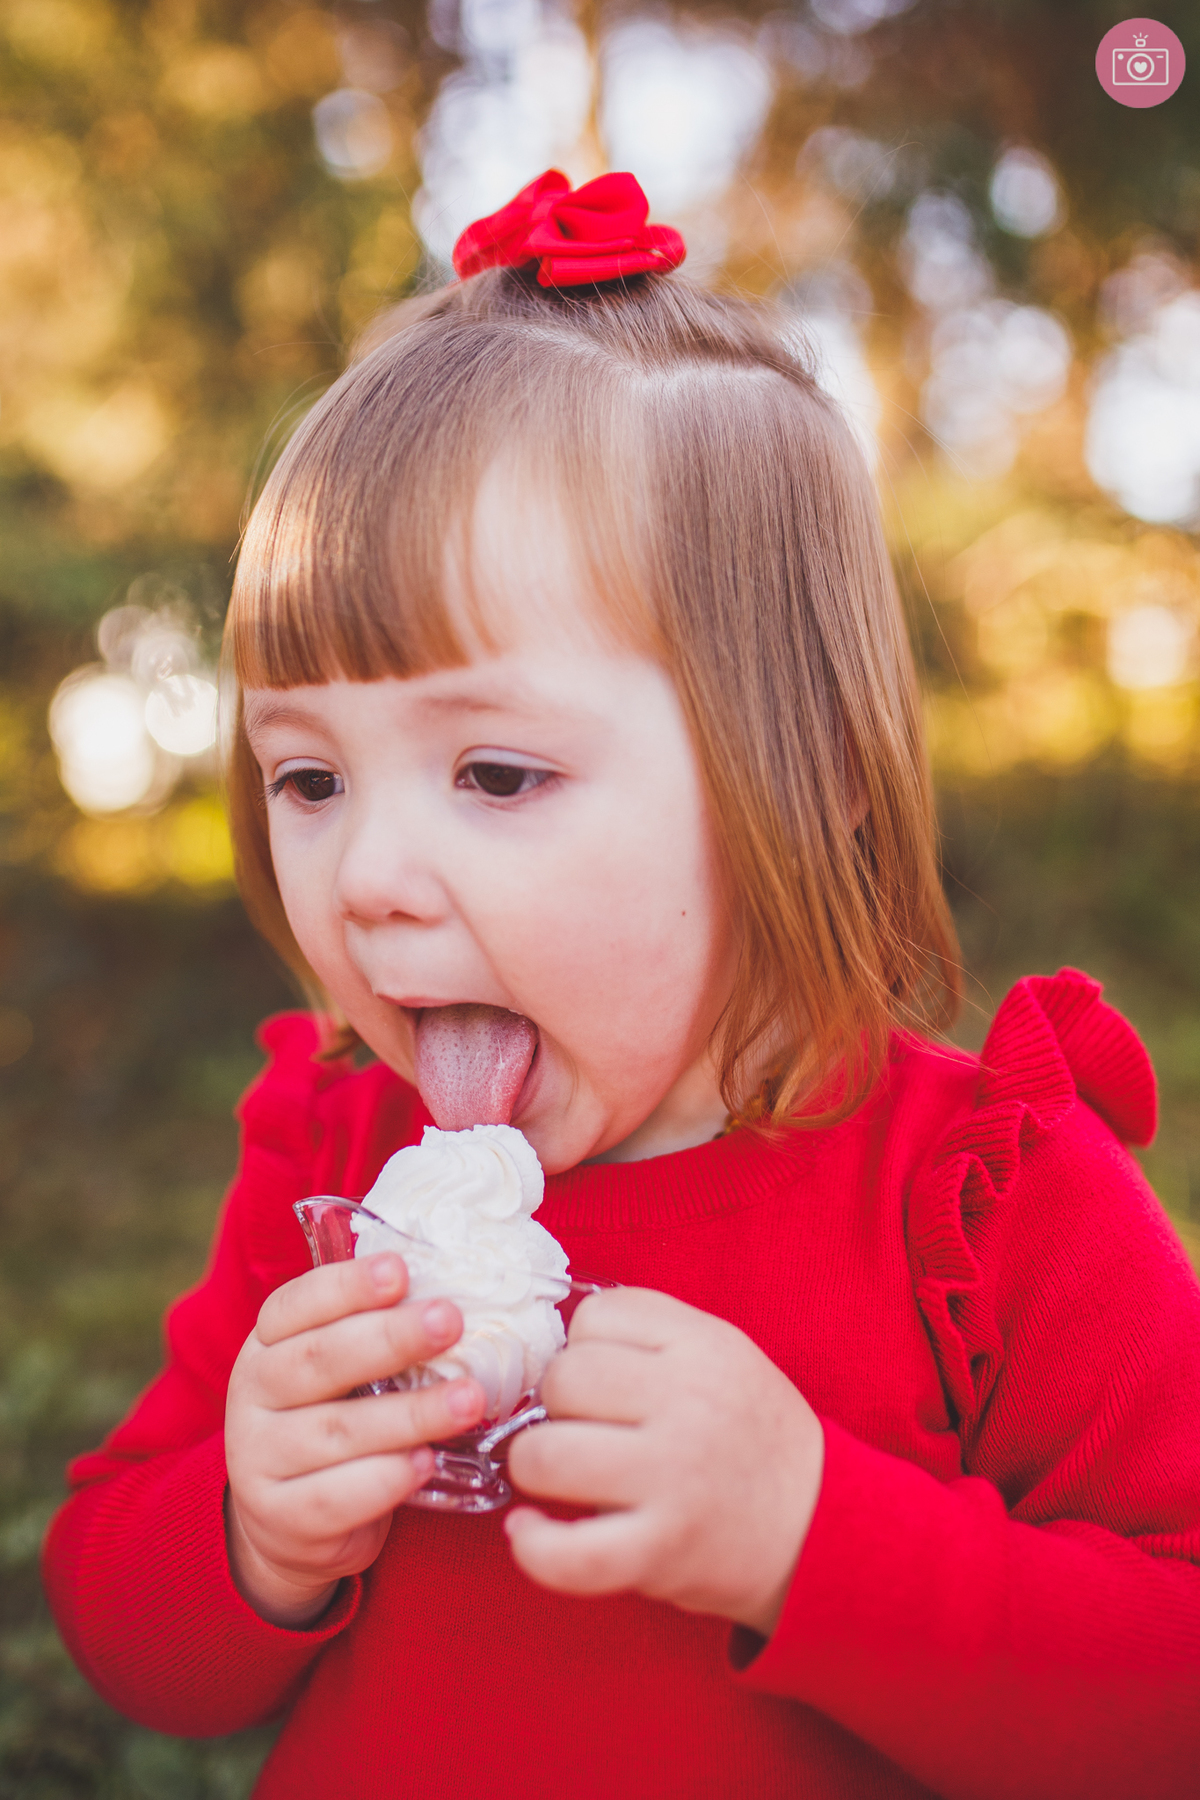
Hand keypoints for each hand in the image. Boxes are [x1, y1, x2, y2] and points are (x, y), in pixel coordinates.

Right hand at [225, 1252, 485, 1627]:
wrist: (287, 1523)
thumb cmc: (334, 1420)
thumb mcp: (342, 1371)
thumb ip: (378, 1332)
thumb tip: (457, 1292)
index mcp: (268, 1342)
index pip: (299, 1302)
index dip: (349, 1285)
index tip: (401, 1270)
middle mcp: (254, 1393)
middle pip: (320, 1359)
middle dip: (391, 1338)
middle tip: (451, 1321)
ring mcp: (258, 1457)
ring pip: (337, 1430)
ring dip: (410, 1414)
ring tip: (469, 1400)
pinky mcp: (279, 1516)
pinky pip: (334, 1497)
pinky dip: (385, 1479)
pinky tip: (427, 1463)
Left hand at [505, 1289, 822, 1636]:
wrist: (820, 1529)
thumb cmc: (753, 1438)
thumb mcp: (724, 1356)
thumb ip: (652, 1336)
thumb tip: (555, 1343)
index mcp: (705, 1346)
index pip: (595, 1315)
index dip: (584, 1346)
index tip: (604, 1379)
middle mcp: (689, 1405)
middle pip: (562, 1379)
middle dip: (557, 1404)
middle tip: (586, 1429)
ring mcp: (674, 1480)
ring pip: (544, 1455)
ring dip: (535, 1466)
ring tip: (558, 1476)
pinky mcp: (660, 1552)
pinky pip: (565, 1552)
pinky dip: (531, 1545)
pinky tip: (530, 1530)